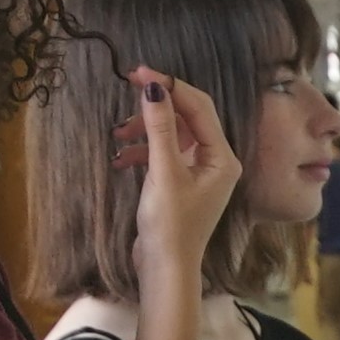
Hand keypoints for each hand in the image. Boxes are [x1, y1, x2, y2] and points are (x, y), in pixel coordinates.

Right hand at [120, 66, 242, 286]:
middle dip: (156, 104)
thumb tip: (154, 87)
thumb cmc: (170, 225)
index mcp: (222, 157)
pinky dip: (142, 151)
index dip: (170, 85)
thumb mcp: (163, 171)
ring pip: (172, 134)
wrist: (165, 267)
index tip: (138, 72)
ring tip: (117, 135)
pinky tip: (120, 159)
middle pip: (187, 116)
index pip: (199, 106)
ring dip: (144, 129)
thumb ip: (159, 127)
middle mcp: (217, 162)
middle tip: (126, 85)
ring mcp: (200, 172)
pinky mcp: (182, 183)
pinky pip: (163, 153)